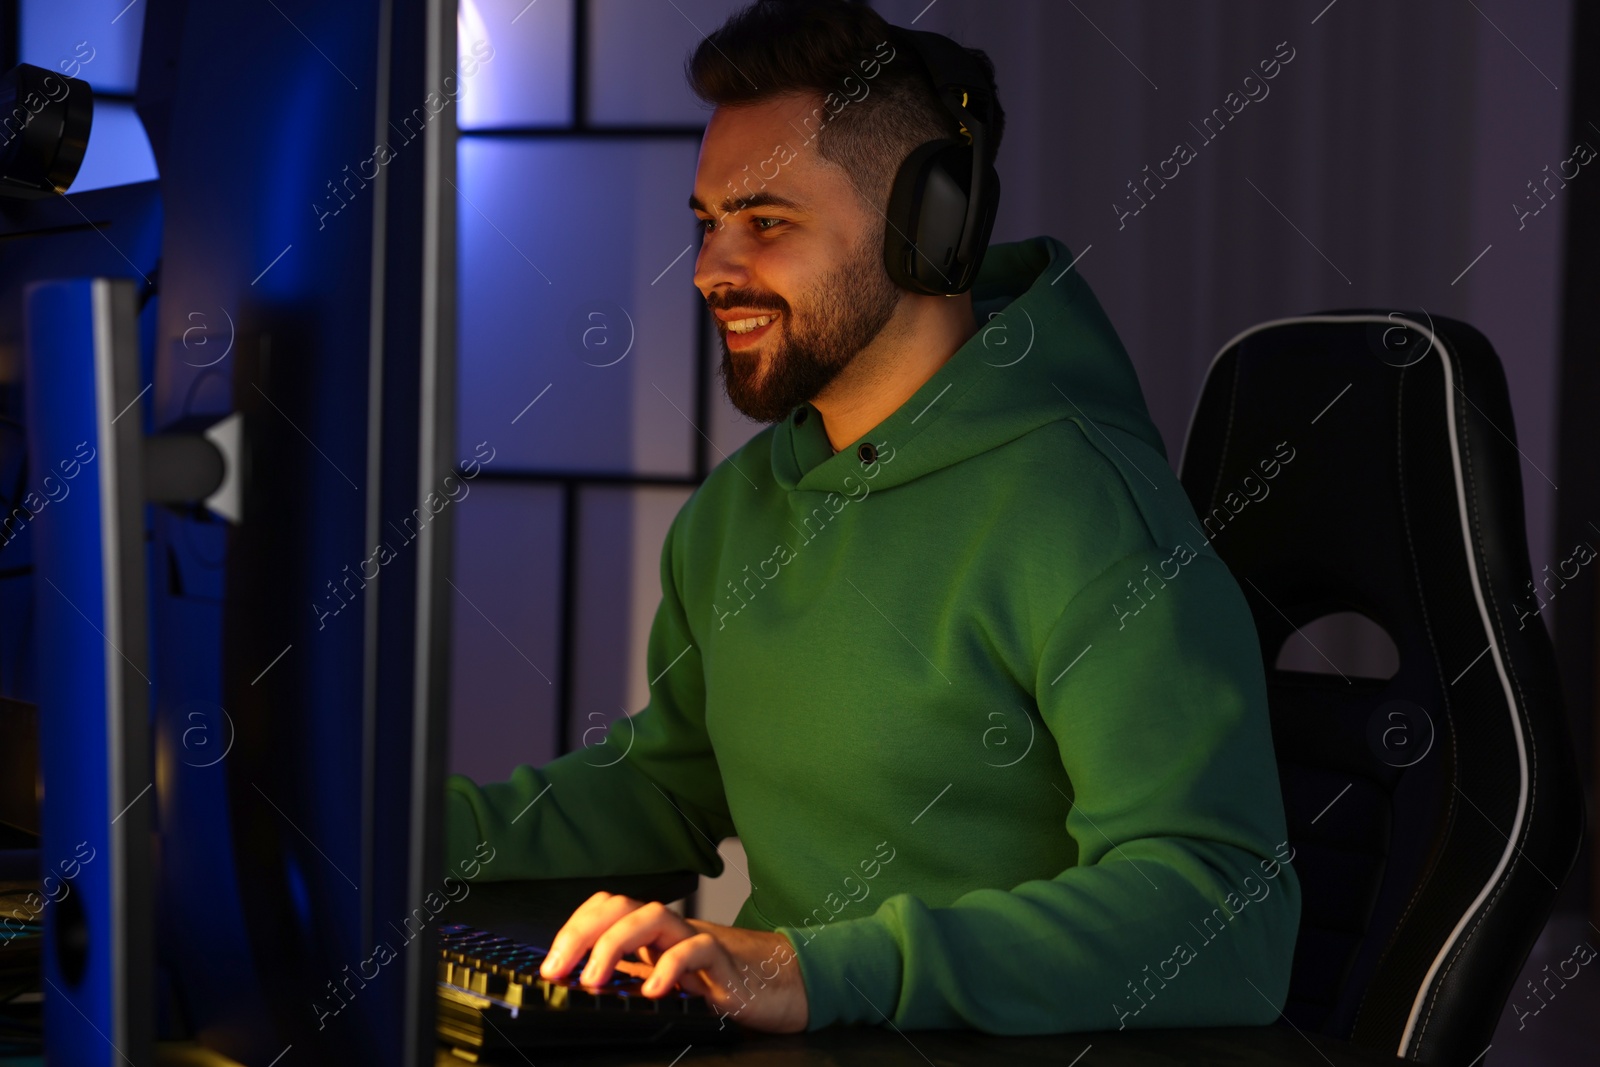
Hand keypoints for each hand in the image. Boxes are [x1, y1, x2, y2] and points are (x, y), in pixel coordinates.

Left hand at [538, 891, 807, 1033]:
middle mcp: (670, 931)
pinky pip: (696, 950)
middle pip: (621, 906)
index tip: (550, 964)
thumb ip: (631, 981)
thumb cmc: (722, 985)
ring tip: (594, 979)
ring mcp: (697, 941)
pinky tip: (653, 990)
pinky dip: (670, 966)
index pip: (606, 908)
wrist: (784, 985)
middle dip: (581, 932)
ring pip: (654, 916)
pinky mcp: (725, 962)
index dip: (574, 927)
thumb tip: (580, 991)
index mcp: (652, 935)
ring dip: (615, 942)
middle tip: (558, 970)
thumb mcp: (666, 984)